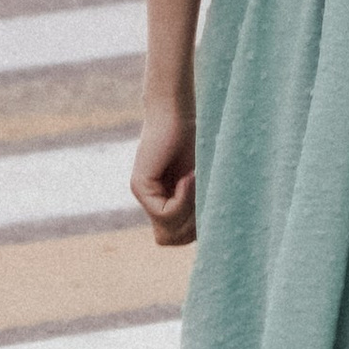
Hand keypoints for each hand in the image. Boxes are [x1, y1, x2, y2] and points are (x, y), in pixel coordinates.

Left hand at [132, 91, 195, 246]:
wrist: (178, 109)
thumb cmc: (196, 140)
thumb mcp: (202, 182)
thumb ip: (198, 206)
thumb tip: (207, 237)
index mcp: (163, 200)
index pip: (175, 237)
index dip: (194, 229)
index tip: (207, 203)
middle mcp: (149, 201)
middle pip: (170, 239)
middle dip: (192, 226)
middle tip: (202, 196)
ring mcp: (142, 194)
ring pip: (167, 231)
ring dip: (188, 213)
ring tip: (196, 184)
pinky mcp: (140, 185)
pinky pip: (164, 213)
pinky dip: (182, 200)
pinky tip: (188, 177)